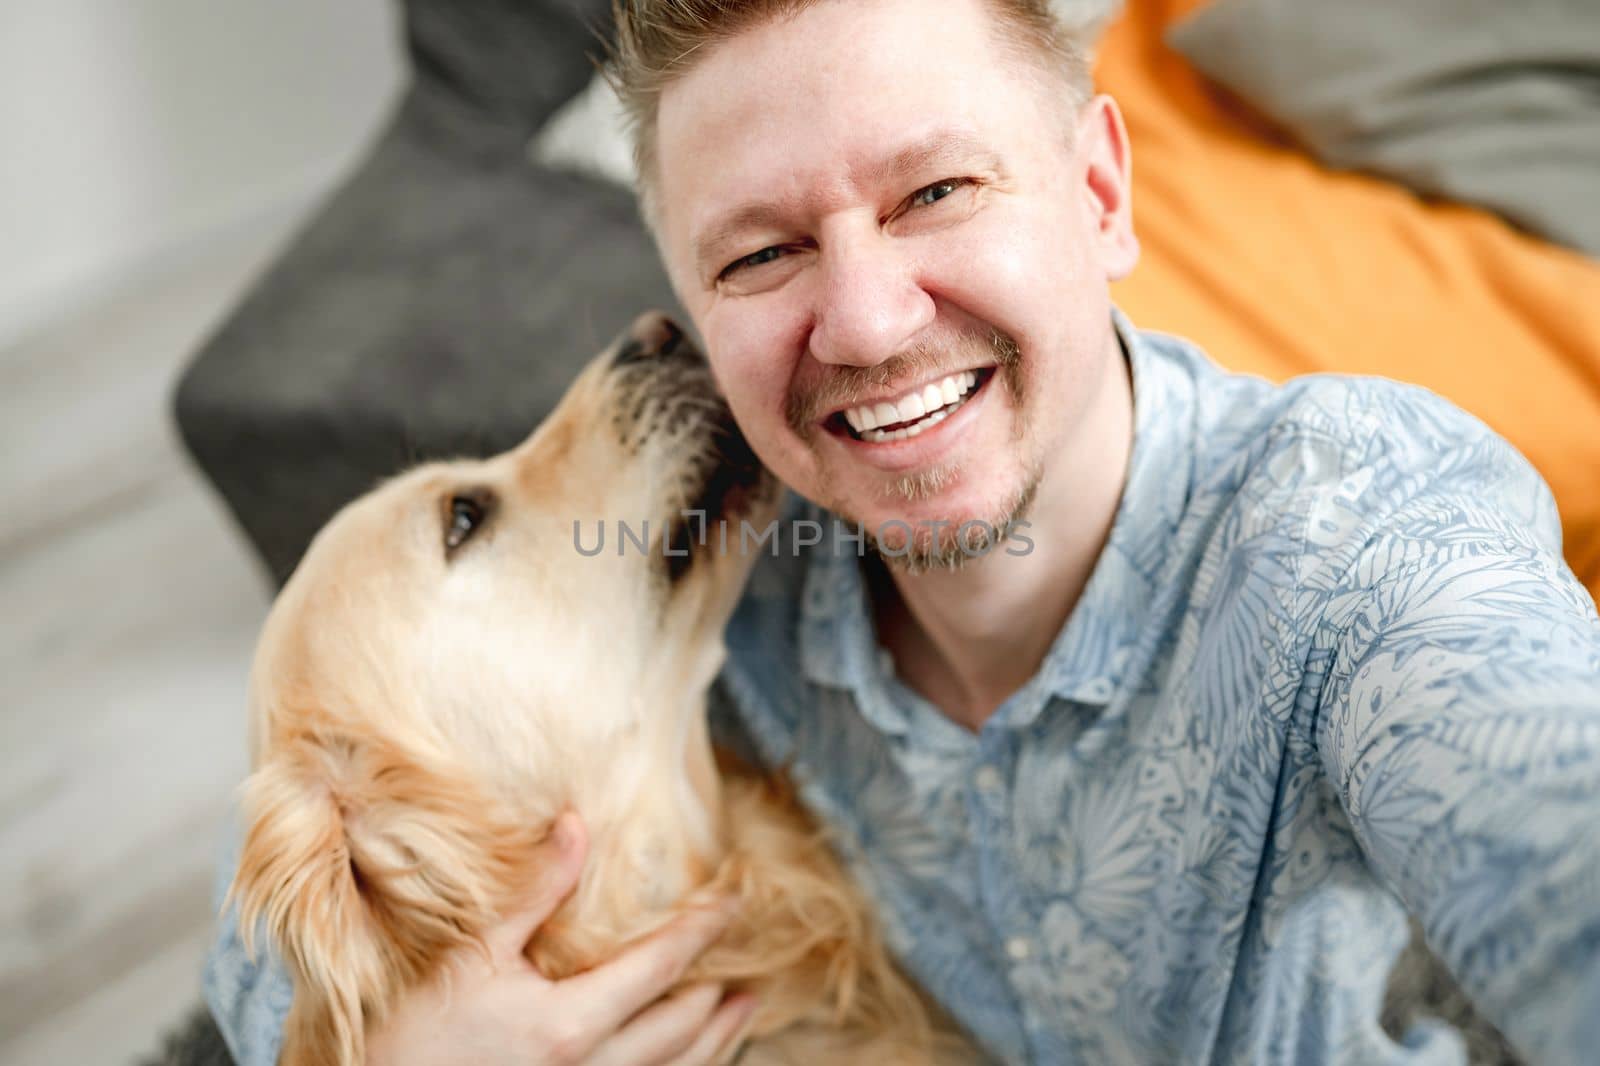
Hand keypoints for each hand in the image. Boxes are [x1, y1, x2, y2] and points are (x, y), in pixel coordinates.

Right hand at [365, 813, 757, 1064]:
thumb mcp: (474, 955)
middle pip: (681, 1028)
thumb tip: (575, 825)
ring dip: (718, 1039)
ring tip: (746, 1008)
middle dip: (719, 990)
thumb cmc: (418, 1035)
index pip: (660, 969)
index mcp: (569, 1025)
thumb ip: (534, 893)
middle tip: (750, 957)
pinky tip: (692, 1055)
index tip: (736, 899)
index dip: (704, 930)